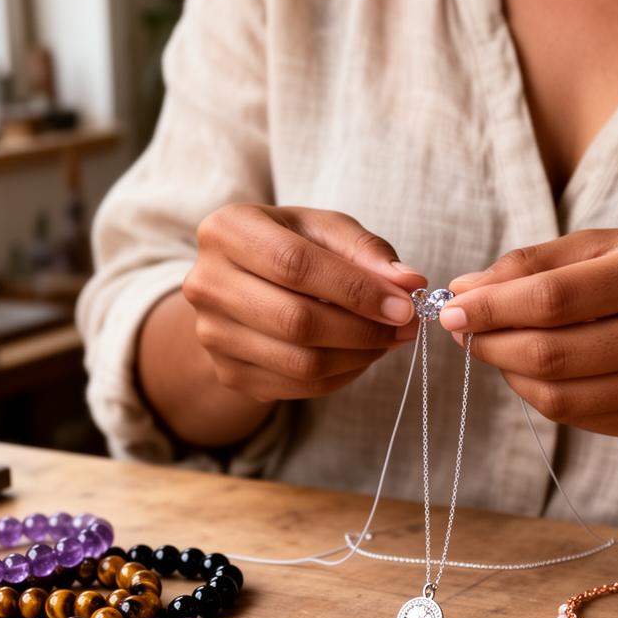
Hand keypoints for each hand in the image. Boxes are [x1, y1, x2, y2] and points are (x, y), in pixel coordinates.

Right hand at [183, 204, 425, 401]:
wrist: (242, 284)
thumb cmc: (290, 246)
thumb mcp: (324, 230)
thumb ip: (366, 250)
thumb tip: (410, 283)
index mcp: (227, 231)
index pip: (295, 266)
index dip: (356, 290)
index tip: (404, 304)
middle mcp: (206, 284)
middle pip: (296, 321)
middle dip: (364, 329)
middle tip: (406, 327)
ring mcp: (213, 335)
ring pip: (301, 362)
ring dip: (360, 356)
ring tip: (389, 340)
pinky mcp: (229, 372)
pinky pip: (300, 387)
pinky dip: (344, 375)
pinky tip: (362, 355)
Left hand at [440, 229, 617, 438]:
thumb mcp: (610, 243)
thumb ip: (536, 263)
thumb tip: (464, 289)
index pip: (553, 300)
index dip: (491, 308)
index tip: (452, 307)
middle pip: (550, 356)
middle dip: (490, 344)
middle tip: (462, 330)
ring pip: (556, 397)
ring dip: (508, 372)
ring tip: (496, 345)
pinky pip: (574, 415)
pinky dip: (539, 392)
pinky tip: (537, 367)